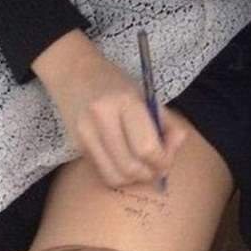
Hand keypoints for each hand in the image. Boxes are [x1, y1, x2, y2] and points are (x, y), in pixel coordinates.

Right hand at [32, 30, 187, 188]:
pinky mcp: (76, 145)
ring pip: (114, 176)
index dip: (162, 161)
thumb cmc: (115, 82)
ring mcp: (85, 134)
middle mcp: (102, 118)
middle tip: (158, 168)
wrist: (73, 72)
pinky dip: (119, 172)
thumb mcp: (145, 94)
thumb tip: (177, 146)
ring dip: (134, 179)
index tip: (168, 160)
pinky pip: (102, 171)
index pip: (147, 148)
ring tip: (143, 168)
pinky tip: (125, 160)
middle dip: (150, 174)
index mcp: (125, 102)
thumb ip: (166, 122)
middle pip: (130, 167)